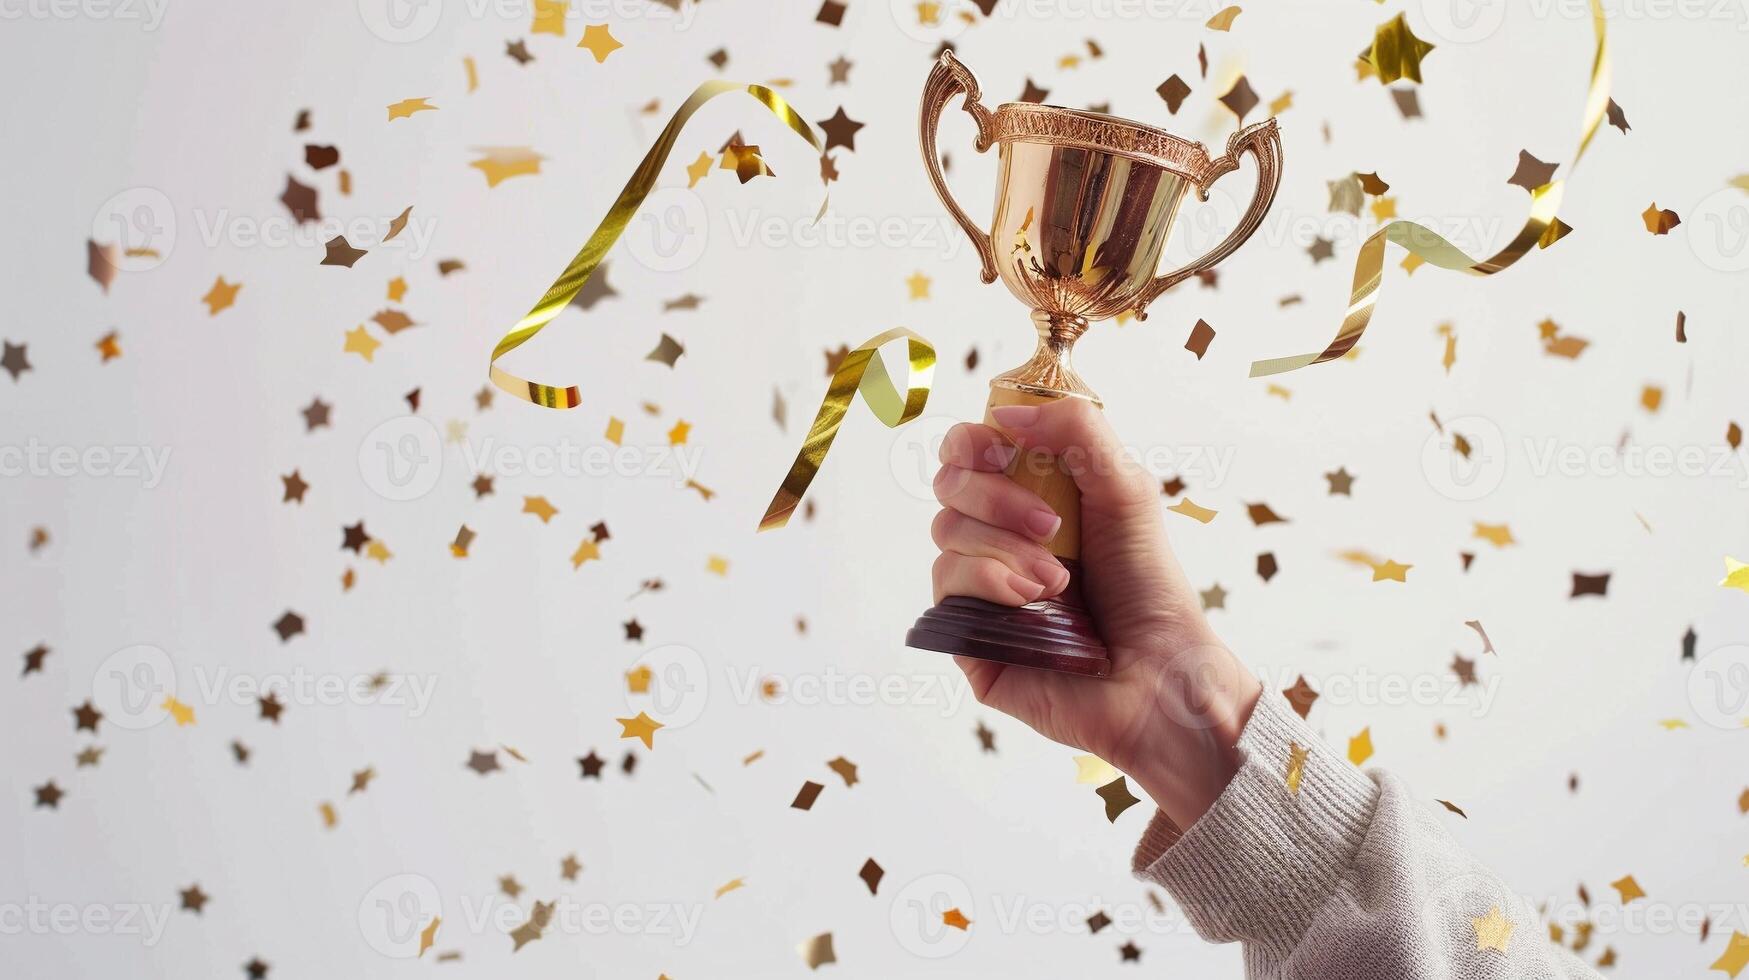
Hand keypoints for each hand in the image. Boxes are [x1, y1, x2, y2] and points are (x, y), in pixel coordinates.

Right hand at [931, 398, 1261, 828]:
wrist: (1160, 670)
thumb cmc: (1148, 584)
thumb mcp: (1125, 489)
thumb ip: (1076, 434)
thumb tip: (1005, 414)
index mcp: (1028, 498)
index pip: (969, 452)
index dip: (972, 441)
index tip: (1000, 448)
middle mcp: (997, 539)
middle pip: (948, 486)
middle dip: (995, 496)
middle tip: (1051, 524)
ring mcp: (979, 589)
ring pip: (944, 533)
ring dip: (1005, 546)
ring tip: (1057, 581)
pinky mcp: (967, 636)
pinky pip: (948, 585)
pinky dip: (991, 580)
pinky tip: (1033, 602)